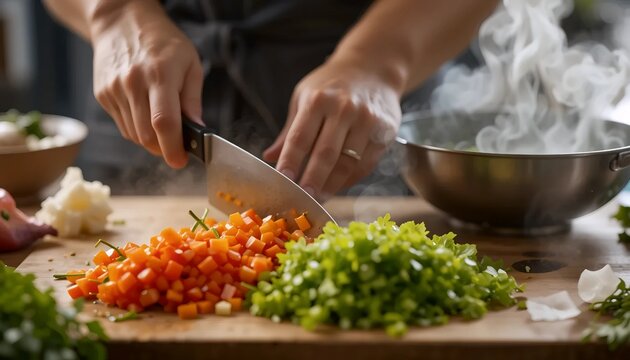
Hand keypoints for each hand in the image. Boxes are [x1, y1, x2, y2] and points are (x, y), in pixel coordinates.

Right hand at [90, 1, 202, 167]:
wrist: (120, 21)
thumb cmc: (163, 42)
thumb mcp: (190, 63)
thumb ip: (193, 100)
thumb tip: (197, 130)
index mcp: (160, 74)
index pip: (164, 122)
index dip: (173, 148)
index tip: (180, 161)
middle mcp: (133, 83)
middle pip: (146, 135)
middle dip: (164, 149)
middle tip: (176, 147)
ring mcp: (114, 90)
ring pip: (133, 135)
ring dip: (151, 141)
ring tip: (163, 126)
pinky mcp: (103, 95)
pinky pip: (123, 126)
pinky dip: (137, 130)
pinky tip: (145, 114)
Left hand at [263, 56, 401, 199]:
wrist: (374, 68)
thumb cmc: (333, 84)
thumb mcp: (304, 97)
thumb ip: (290, 131)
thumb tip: (269, 157)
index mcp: (318, 100)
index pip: (300, 138)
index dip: (290, 162)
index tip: (282, 181)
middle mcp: (344, 109)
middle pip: (325, 154)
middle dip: (312, 181)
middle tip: (302, 200)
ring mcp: (367, 120)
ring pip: (348, 163)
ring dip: (332, 186)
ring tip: (319, 199)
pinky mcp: (385, 131)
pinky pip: (366, 164)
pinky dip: (350, 179)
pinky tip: (338, 186)